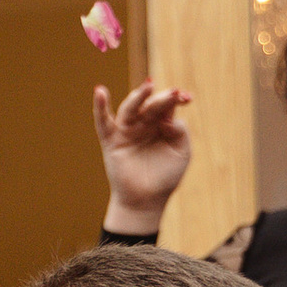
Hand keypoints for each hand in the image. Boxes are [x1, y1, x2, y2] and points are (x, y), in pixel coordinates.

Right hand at [95, 80, 194, 232]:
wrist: (146, 201)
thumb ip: (179, 132)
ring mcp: (127, 130)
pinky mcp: (111, 140)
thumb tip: (167, 118)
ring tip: (148, 85)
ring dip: (138, 96)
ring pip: (131, 108)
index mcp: (161, 124)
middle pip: (151, 104)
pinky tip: (99, 91)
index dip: (176, 99)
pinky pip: (103, 121)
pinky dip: (100, 106)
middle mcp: (143, 123)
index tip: (186, 98)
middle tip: (174, 94)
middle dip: (162, 98)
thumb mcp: (182, 153)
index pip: (167, 105)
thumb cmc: (165, 177)